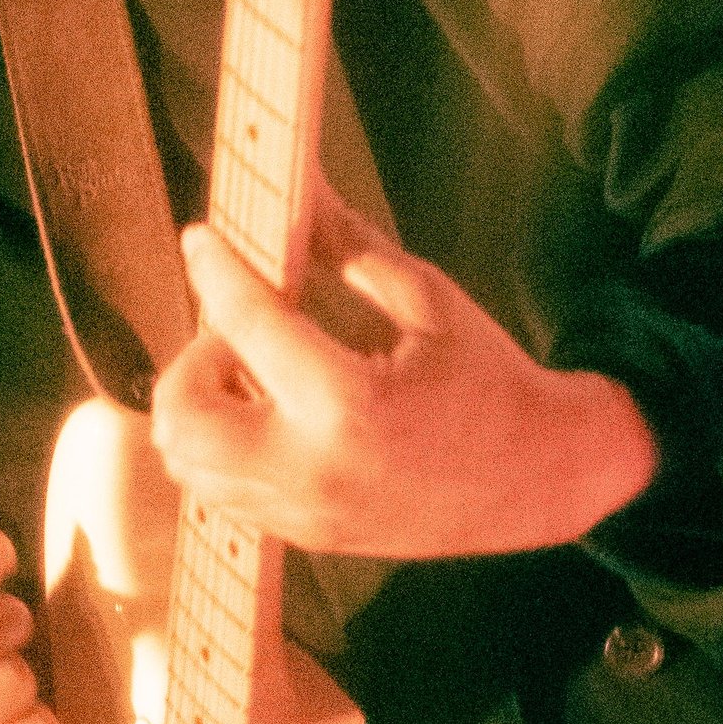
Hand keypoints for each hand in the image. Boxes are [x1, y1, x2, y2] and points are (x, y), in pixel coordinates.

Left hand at [150, 196, 658, 559]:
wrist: (542, 477)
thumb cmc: (490, 379)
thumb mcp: (429, 301)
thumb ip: (349, 247)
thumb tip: (297, 188)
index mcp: (350, 402)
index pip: (245, 324)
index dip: (214, 267)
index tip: (202, 236)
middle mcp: (313, 468)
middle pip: (181, 417)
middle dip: (190, 359)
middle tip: (237, 334)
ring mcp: (303, 512)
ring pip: (186, 463)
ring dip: (198, 407)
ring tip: (253, 376)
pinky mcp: (303, 536)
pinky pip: (218, 493)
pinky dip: (219, 447)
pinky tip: (266, 415)